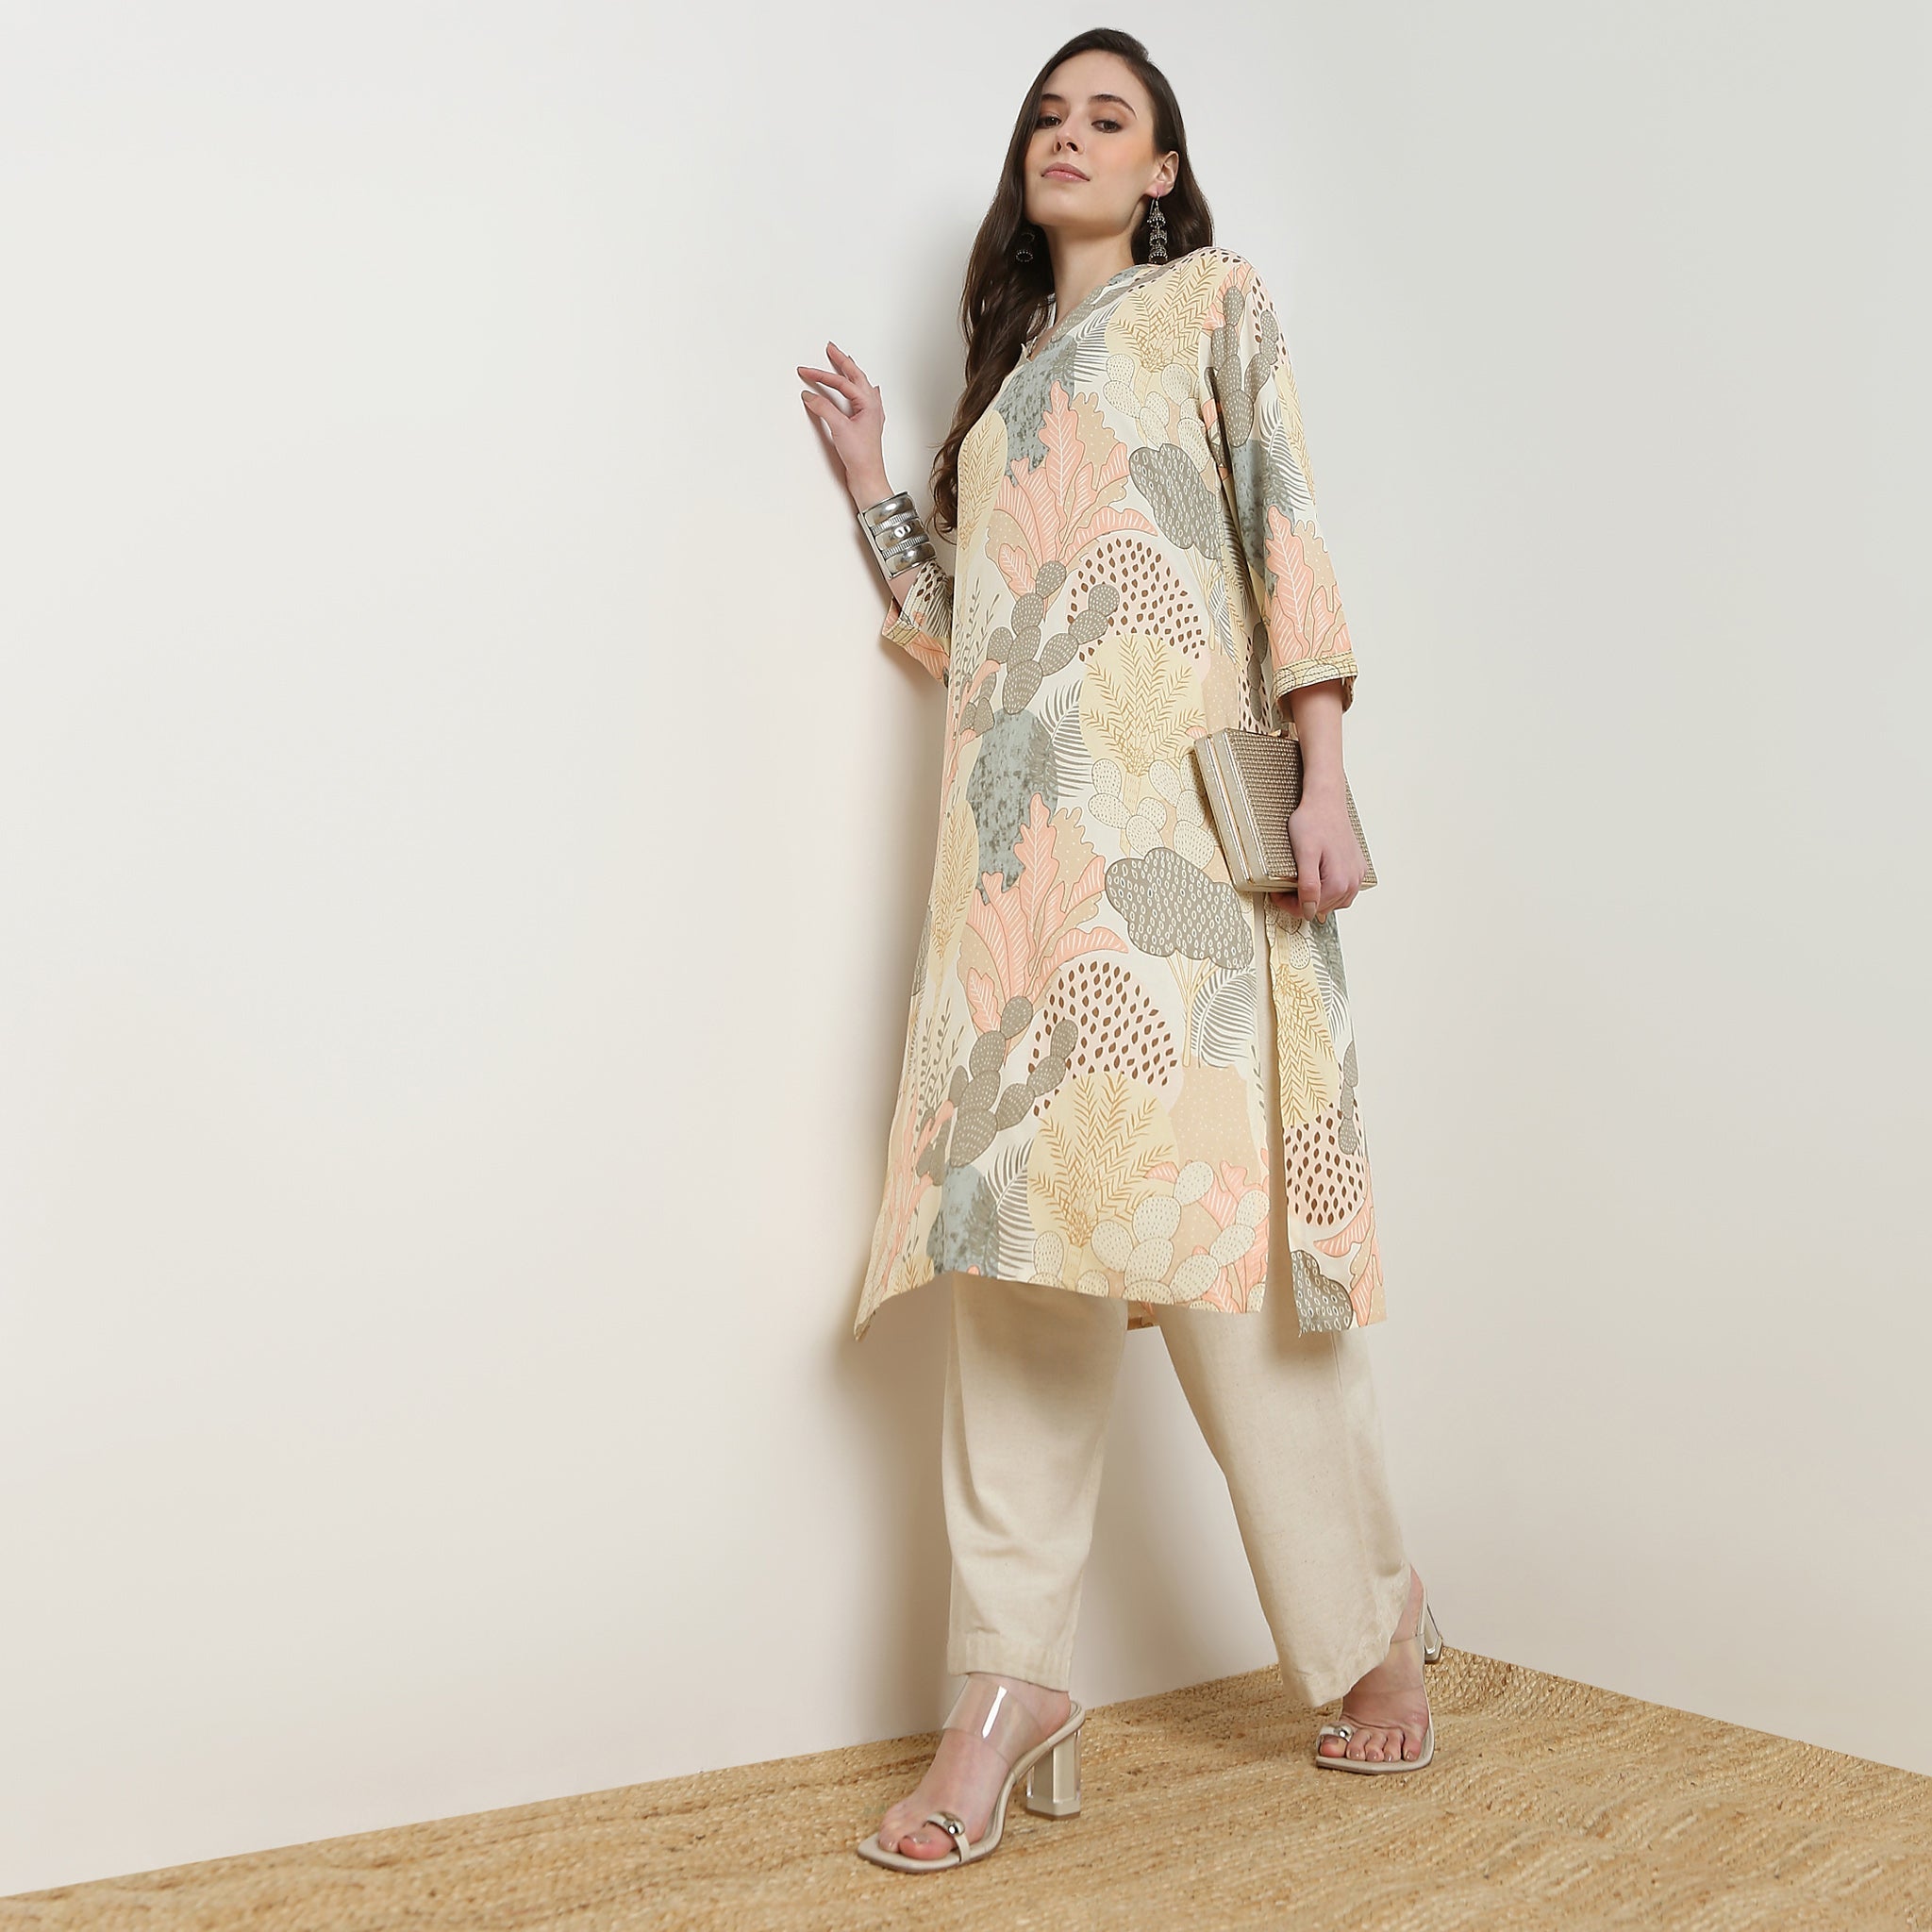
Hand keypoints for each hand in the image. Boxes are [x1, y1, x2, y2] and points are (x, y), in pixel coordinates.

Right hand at [797, 341, 890, 504]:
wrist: (868, 477)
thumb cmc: (861, 457)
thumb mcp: (839, 429)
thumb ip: (824, 409)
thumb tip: (811, 395)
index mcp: (868, 403)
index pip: (841, 382)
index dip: (821, 376)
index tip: (805, 371)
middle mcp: (872, 406)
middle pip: (856, 376)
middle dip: (842, 361)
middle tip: (831, 348)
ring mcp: (871, 414)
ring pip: (861, 385)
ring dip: (851, 372)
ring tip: (844, 361)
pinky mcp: (866, 423)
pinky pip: (864, 397)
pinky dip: (859, 388)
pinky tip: (864, 389)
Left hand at [1284, 783, 1366, 921]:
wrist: (1326, 801)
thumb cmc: (1313, 822)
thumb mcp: (1304, 854)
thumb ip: (1308, 885)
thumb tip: (1309, 910)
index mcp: (1339, 883)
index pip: (1308, 910)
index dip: (1288, 904)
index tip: (1276, 892)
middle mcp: (1352, 883)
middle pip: (1321, 908)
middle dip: (1301, 900)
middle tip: (1285, 886)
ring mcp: (1356, 876)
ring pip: (1333, 903)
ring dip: (1316, 897)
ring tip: (1301, 882)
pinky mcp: (1357, 868)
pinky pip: (1344, 891)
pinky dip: (1330, 890)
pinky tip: (1319, 879)